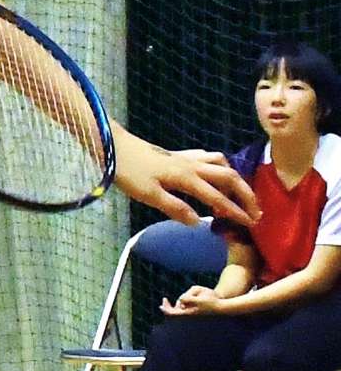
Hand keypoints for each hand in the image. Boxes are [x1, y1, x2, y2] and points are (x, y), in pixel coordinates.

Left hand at [113, 132, 260, 226]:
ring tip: (237, 195)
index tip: (251, 224)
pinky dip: (219, 167)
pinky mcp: (178, 155)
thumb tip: (199, 222)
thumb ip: (175, 208)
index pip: (218, 197)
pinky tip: (214, 174)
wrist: (114, 146)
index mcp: (187, 178)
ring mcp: (186, 158)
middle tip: (255, 212)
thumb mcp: (148, 195)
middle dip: (245, 195)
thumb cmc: (128, 172)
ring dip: (234, 180)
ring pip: (221, 164)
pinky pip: (208, 158)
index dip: (236, 211)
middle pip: (229, 177)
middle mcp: (192, 165)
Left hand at [161, 285, 225, 316]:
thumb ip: (189, 299)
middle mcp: (189, 318)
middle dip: (168, 307)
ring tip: (171, 302)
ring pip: (179, 314)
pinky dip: (180, 308)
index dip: (165, 308)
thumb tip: (180, 300)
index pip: (172, 314)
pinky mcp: (195, 316)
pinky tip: (181, 304)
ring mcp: (192, 318)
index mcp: (188, 314)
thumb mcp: (199, 299)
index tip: (163, 300)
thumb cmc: (212, 303)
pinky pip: (184, 313)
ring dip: (174, 308)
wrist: (222, 309)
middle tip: (164, 300)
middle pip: (173, 315)